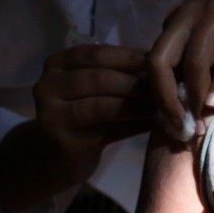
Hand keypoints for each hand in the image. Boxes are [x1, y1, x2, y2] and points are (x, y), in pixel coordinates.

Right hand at [33, 44, 153, 180]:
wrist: (58, 159)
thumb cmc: (85, 117)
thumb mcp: (98, 90)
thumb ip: (121, 74)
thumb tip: (164, 62)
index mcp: (57, 64)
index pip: (96, 53)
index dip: (130, 56)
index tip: (159, 61)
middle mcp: (46, 85)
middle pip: (100, 77)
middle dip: (137, 81)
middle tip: (167, 85)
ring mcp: (50, 114)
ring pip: (103, 104)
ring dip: (138, 103)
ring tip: (164, 103)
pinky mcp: (62, 140)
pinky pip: (105, 128)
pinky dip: (133, 122)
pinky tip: (153, 121)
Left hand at [148, 0, 213, 132]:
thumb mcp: (205, 22)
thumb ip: (189, 47)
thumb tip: (180, 91)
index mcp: (177, 21)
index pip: (153, 61)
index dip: (157, 95)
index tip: (169, 122)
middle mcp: (188, 16)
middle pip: (160, 60)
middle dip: (165, 98)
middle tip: (178, 126)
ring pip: (193, 61)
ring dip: (194, 96)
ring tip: (200, 121)